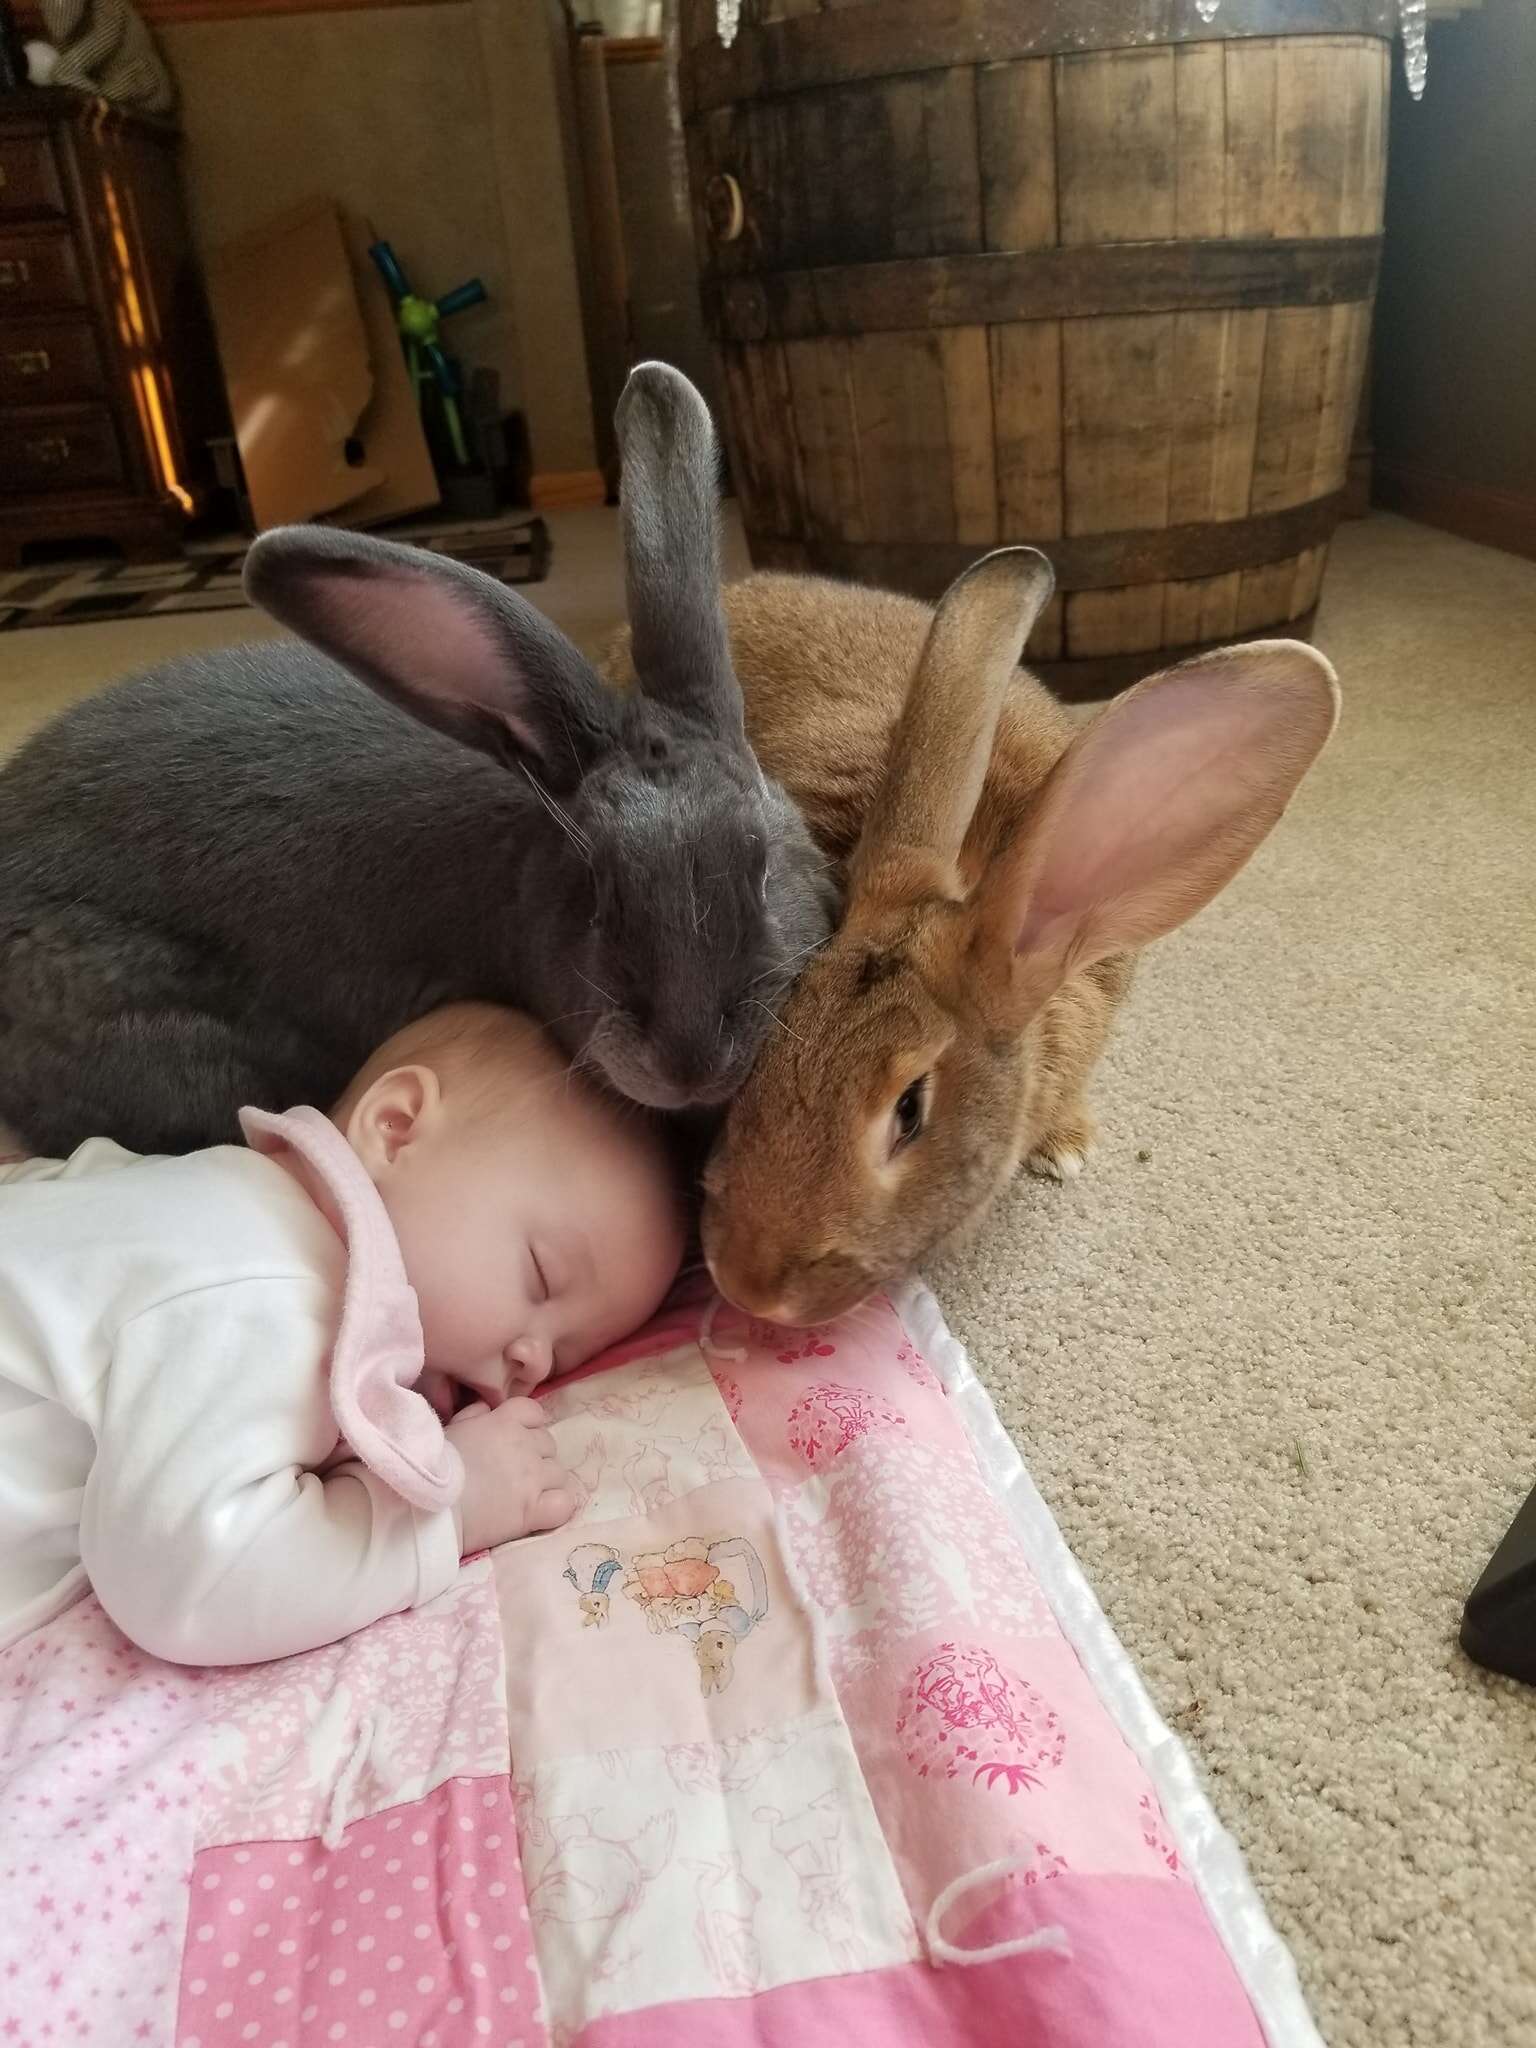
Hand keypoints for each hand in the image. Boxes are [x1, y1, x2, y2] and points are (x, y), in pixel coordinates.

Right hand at [446, 1397, 574, 1554]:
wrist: (427, 1508)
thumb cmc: (433, 1467)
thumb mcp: (452, 1429)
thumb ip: (474, 1415)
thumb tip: (486, 1408)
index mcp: (505, 1421)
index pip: (535, 1412)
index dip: (529, 1426)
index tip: (516, 1442)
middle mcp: (524, 1445)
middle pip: (549, 1444)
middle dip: (537, 1457)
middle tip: (515, 1474)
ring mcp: (532, 1478)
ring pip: (559, 1473)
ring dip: (546, 1483)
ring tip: (524, 1496)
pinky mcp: (533, 1509)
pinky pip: (564, 1504)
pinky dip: (556, 1507)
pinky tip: (540, 1512)